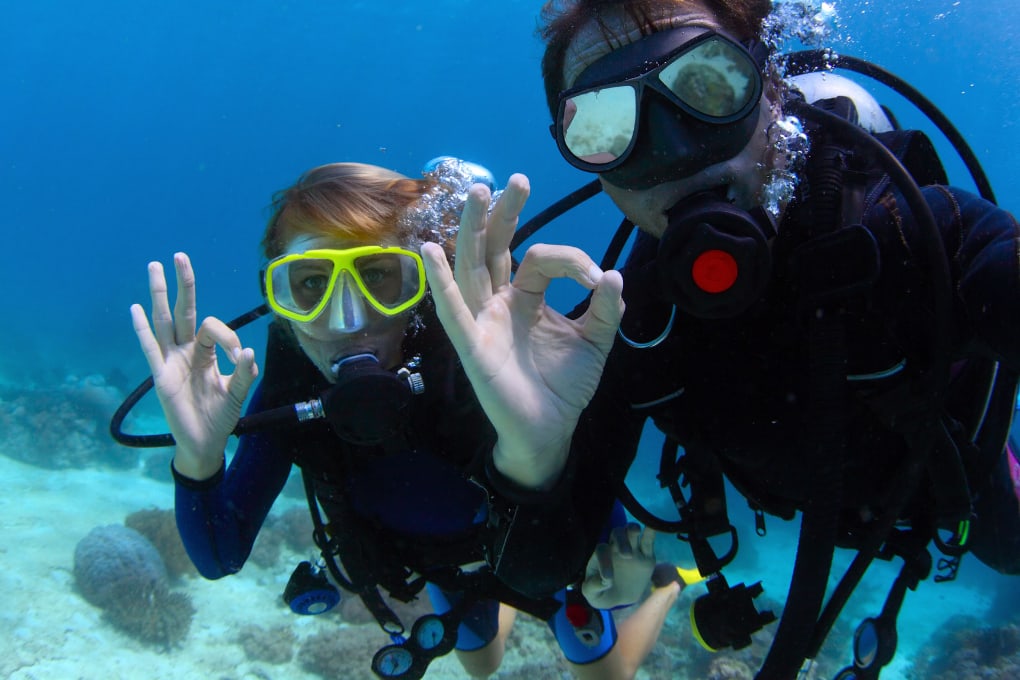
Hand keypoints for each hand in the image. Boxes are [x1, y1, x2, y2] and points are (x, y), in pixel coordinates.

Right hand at [130, 252, 258, 478]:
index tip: (238, 356)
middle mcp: (187, 351)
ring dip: (160, 295)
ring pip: (164, 322)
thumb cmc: (220, 417)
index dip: (228, 336)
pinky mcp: (160, 376)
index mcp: (207, 352)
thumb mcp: (237, 394)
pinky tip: (136, 309)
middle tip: (179, 256)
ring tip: (154, 267)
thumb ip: (244, 375)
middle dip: (183, 284)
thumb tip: (247, 354)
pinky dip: (143, 329)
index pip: (212, 328)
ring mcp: (171, 361)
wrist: (204, 443)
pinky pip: (150, 348)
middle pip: (183, 311)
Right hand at [421, 174, 623, 488]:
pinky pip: (453, 313)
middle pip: (494, 248)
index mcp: (525, 297)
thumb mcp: (595, 342)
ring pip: (471, 268)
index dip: (570, 260)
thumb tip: (613, 274)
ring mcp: (482, 322)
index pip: (539, 258)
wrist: (550, 430)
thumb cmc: (564, 386)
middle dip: (503, 213)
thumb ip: (606, 309)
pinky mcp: (473, 347)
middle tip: (516, 180)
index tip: (598, 278)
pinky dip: (441, 284)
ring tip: (476, 193)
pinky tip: (431, 253)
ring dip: (471, 230)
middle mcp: (498, 302)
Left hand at [581, 524, 656, 608]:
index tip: (608, 580)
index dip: (604, 562)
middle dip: (622, 541)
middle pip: (617, 533)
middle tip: (627, 555)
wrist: (619, 596)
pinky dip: (651, 532)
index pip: (602, 550)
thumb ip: (593, 587)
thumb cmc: (602, 592)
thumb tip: (604, 581)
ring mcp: (632, 549)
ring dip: (633, 529)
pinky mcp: (647, 555)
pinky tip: (654, 527)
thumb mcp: (593, 595)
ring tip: (636, 532)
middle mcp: (615, 547)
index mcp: (601, 555)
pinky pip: (649, 540)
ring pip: (631, 532)